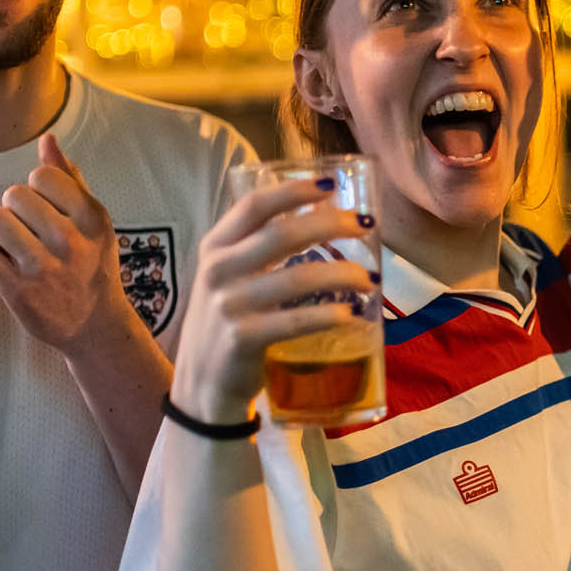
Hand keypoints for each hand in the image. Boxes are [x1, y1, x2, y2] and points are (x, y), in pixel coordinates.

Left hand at [0, 133, 130, 353]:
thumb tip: (47, 139)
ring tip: (16, 247)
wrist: (95, 326)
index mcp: (92, 218)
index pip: (43, 175)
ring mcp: (45, 269)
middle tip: (31, 233)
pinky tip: (7, 268)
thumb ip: (70, 179)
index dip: (37, 189)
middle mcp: (71, 241)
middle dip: (16, 210)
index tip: (47, 211)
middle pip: (13, 195)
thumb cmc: (90, 265)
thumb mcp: (93, 223)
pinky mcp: (20, 293)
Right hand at [171, 179, 375, 423]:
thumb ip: (256, 251)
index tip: (330, 185)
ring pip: (296, 277)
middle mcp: (218, 270)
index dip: (294, 191)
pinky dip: (328, 315)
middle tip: (365, 225)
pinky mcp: (242, 338)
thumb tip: (321, 221)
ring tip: (370, 278)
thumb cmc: (227, 324)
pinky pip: (295, 320)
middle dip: (330, 224)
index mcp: (215, 247)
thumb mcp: (227, 279)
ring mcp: (229, 304)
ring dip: (342, 274)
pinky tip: (351, 313)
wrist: (200, 386)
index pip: (254, 205)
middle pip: (282, 234)